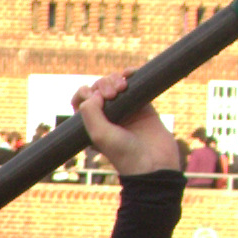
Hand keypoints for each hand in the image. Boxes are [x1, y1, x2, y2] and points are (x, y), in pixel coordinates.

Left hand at [74, 66, 183, 180]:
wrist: (155, 165)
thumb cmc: (126, 155)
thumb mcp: (99, 135)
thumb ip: (90, 111)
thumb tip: (93, 92)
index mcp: (93, 124)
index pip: (82, 100)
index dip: (85, 93)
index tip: (95, 97)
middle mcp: (108, 116)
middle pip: (99, 89)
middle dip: (103, 84)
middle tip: (113, 94)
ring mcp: (127, 110)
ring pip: (116, 84)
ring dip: (116, 78)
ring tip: (123, 86)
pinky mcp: (144, 106)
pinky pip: (136, 84)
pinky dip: (132, 74)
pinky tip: (132, 73)